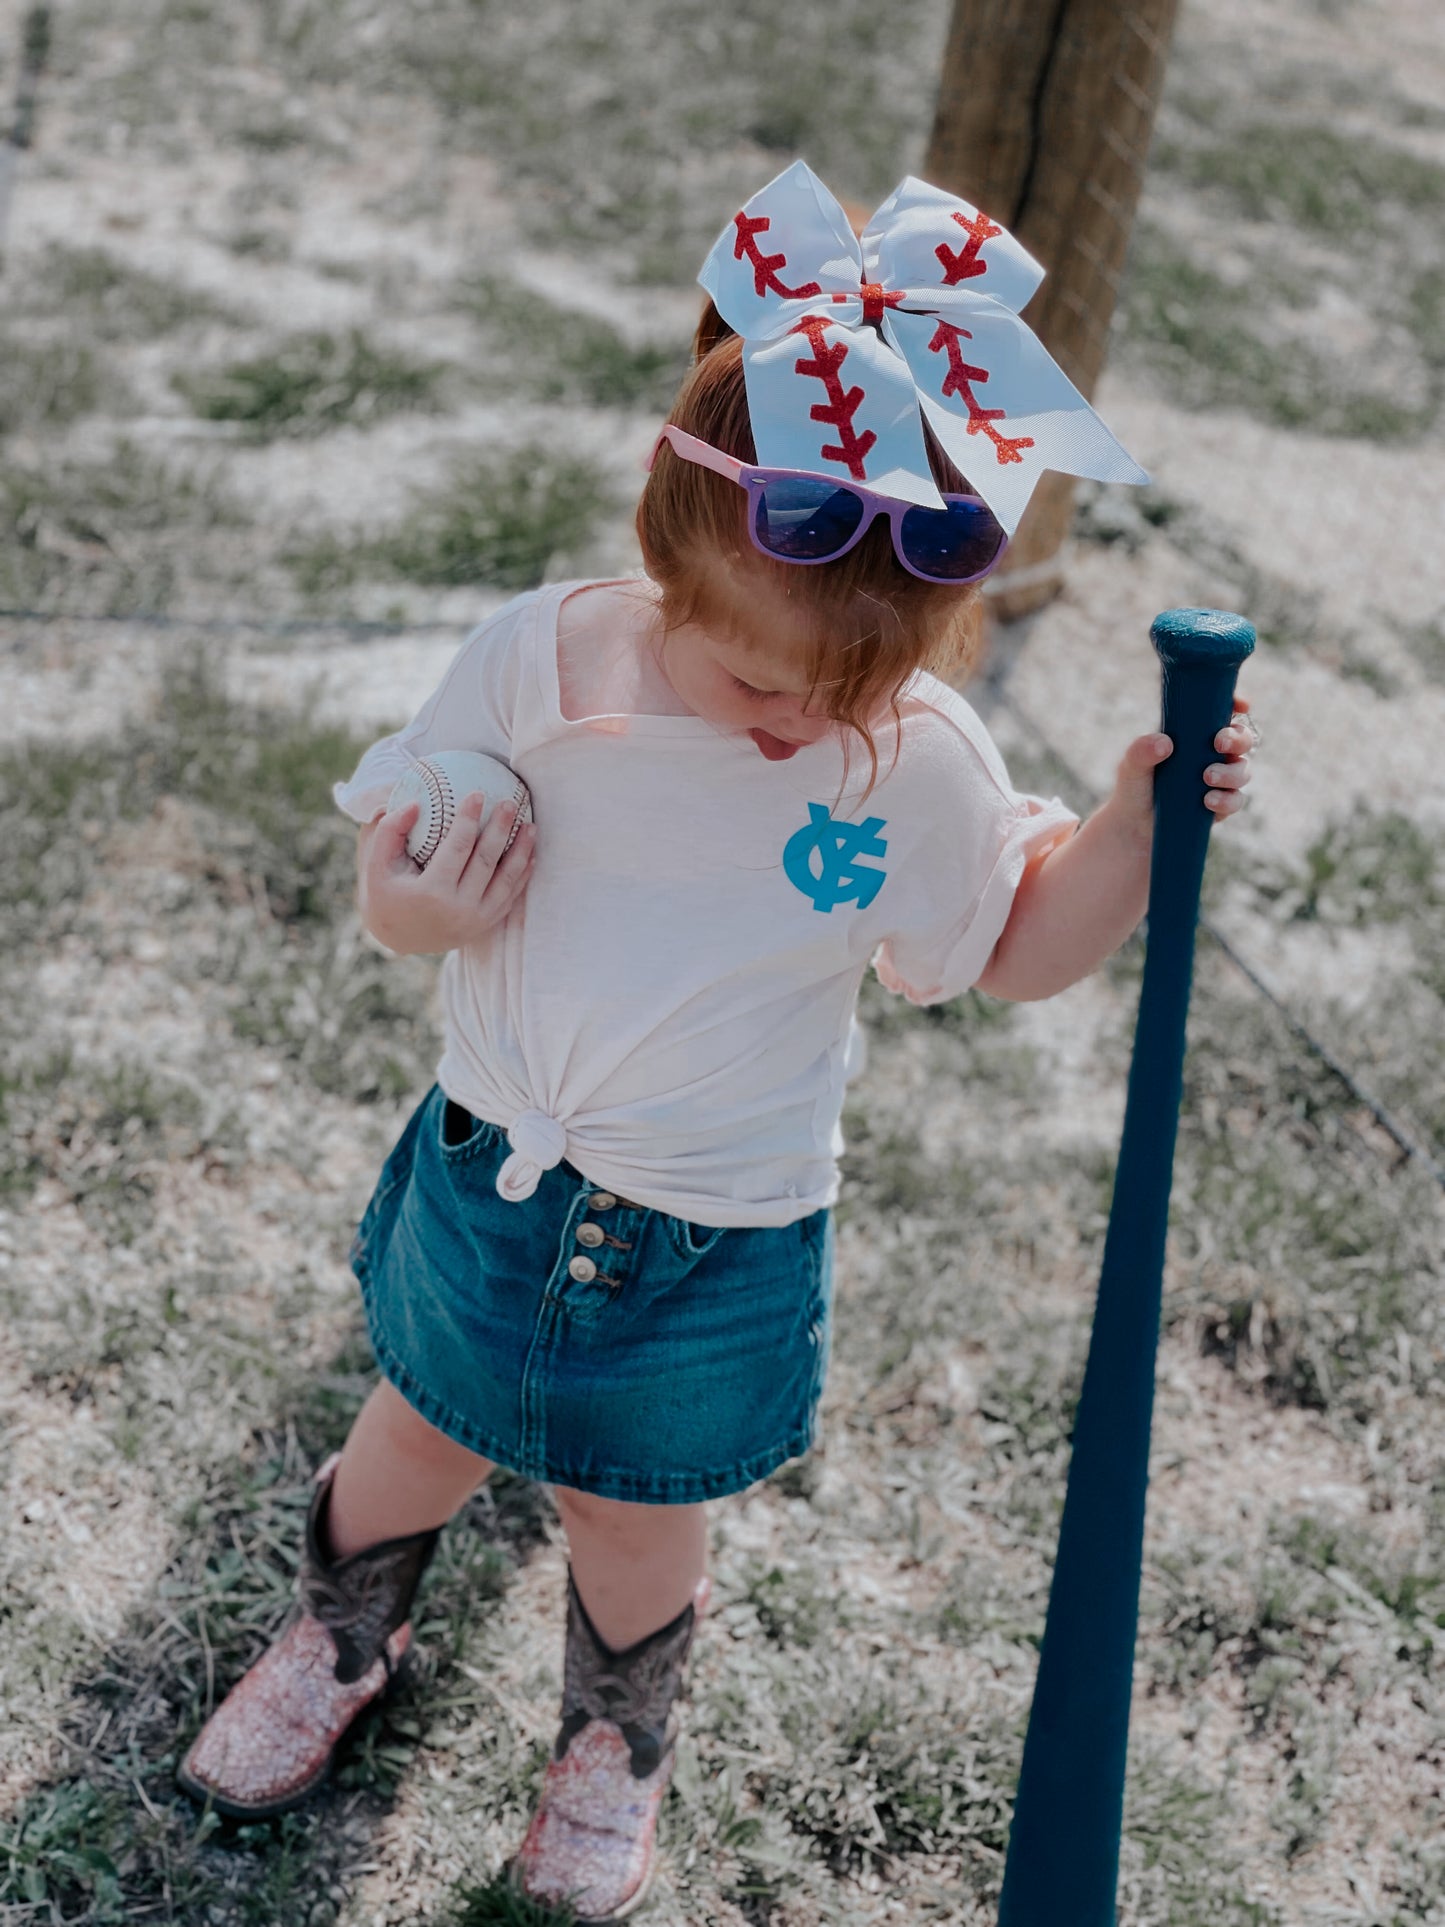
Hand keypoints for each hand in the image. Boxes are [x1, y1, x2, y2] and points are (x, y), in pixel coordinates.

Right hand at [358, 792, 535, 954]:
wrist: (398, 937)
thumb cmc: (386, 892)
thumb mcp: (377, 863)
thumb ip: (390, 830)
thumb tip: (415, 803)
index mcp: (430, 893)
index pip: (457, 848)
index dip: (469, 819)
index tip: (477, 794)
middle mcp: (457, 910)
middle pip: (486, 861)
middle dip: (502, 829)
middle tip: (510, 803)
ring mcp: (475, 920)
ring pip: (506, 881)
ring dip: (522, 851)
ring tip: (530, 825)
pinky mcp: (485, 925)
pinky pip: (510, 897)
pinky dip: (523, 875)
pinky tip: (530, 854)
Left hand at [1109, 694, 1258, 843]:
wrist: (1133, 825)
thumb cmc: (1134, 786)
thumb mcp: (1131, 766)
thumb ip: (1141, 750)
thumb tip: (1165, 743)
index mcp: (1194, 736)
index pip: (1222, 714)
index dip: (1237, 704)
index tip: (1241, 705)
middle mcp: (1212, 754)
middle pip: (1242, 740)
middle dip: (1238, 739)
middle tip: (1219, 743)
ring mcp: (1219, 780)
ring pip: (1243, 770)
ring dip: (1231, 772)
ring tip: (1207, 777)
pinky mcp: (1220, 805)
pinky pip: (1236, 800)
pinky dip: (1227, 800)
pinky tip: (1209, 801)